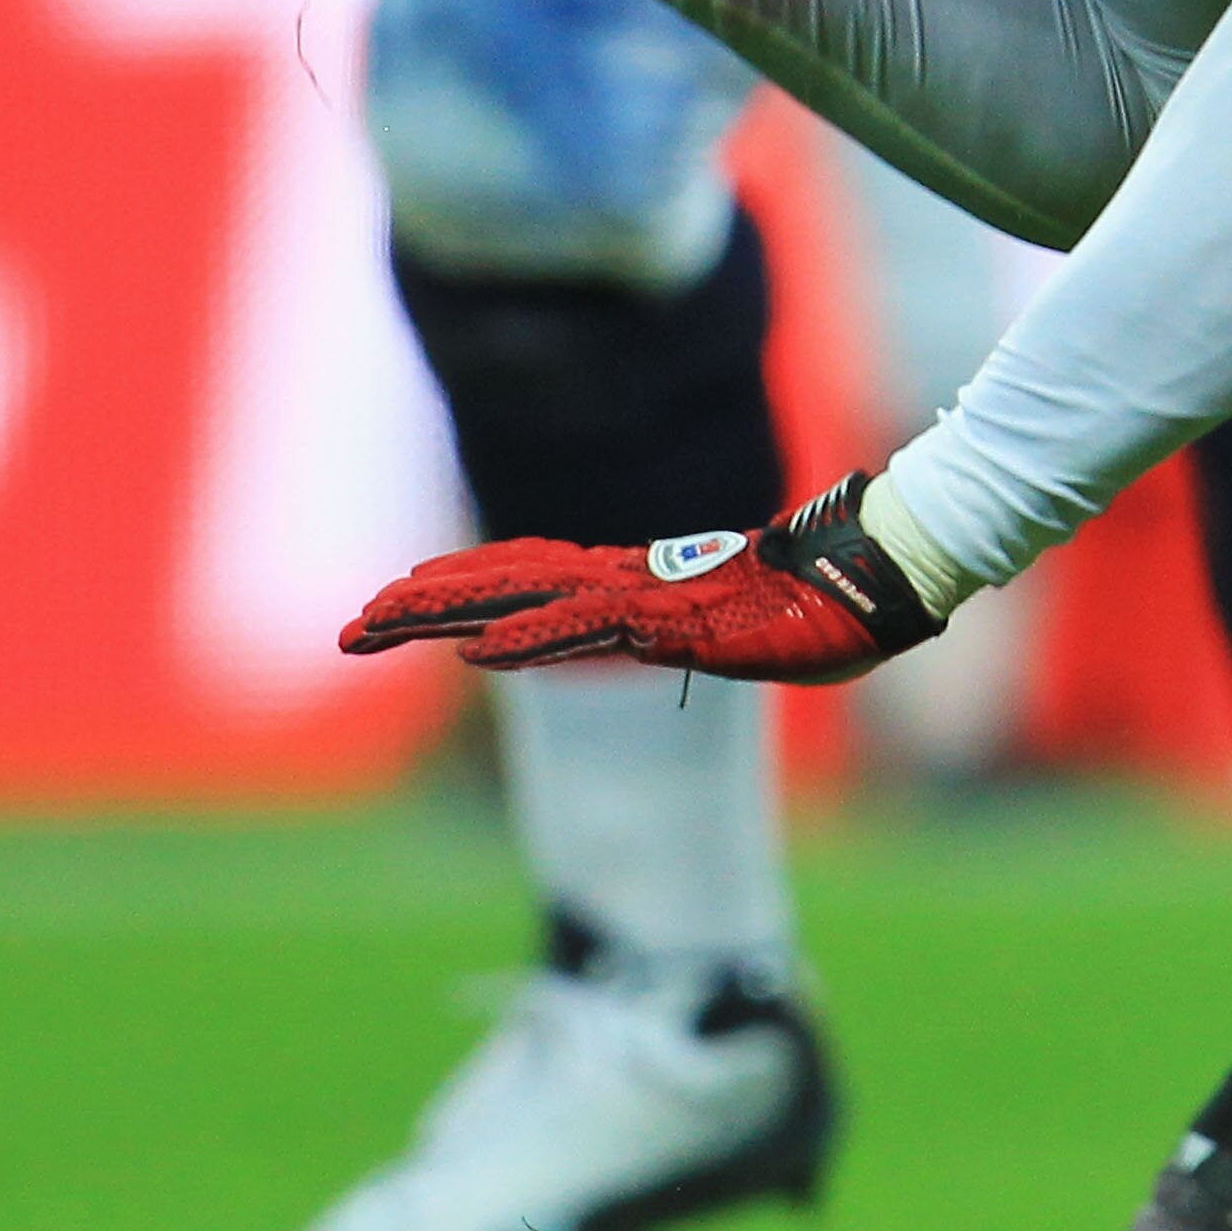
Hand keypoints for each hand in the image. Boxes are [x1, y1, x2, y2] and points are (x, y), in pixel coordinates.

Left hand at [341, 476, 945, 680]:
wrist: (885, 576)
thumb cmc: (831, 602)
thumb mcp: (745, 628)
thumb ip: (700, 631)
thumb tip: (689, 635)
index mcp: (641, 582)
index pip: (529, 576)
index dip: (460, 586)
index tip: (395, 602)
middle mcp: (629, 580)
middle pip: (502, 583)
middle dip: (419, 604)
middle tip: (347, 626)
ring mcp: (647, 595)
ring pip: (522, 598)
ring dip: (441, 617)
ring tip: (373, 627)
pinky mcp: (673, 618)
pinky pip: (584, 630)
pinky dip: (523, 639)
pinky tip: (470, 654)